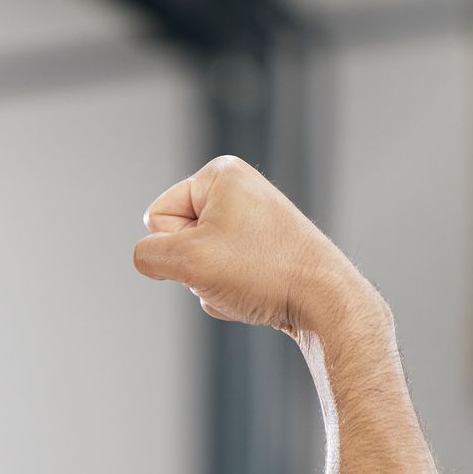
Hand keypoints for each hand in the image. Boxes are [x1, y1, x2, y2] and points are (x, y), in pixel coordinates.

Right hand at [132, 155, 383, 338]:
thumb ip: (148, 255)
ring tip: (246, 282)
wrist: (324, 299)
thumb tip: (149, 259)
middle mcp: (238, 188)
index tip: (212, 253)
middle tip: (230, 270)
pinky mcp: (263, 246)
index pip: (157, 216)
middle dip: (193, 265)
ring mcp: (252, 218)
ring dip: (210, 282)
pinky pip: (221, 272)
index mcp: (220, 173)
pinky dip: (229, 288)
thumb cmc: (264, 272)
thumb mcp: (187, 260)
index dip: (174, 245)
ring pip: (198, 260)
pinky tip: (256, 290)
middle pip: (177, 238)